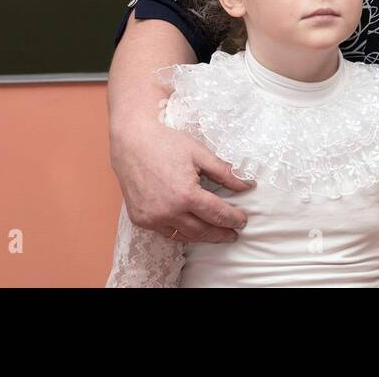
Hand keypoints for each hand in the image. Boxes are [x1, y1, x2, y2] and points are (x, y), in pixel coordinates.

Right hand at [110, 113, 254, 243]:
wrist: (131, 141)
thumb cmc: (166, 143)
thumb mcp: (200, 154)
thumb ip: (224, 173)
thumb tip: (246, 186)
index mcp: (186, 195)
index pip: (218, 214)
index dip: (233, 219)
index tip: (243, 220)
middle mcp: (168, 212)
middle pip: (202, 230)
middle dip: (221, 233)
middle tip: (234, 233)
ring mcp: (152, 218)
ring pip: (184, 236)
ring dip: (202, 237)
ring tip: (216, 234)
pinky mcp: (140, 219)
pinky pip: (166, 232)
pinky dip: (181, 233)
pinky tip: (192, 230)